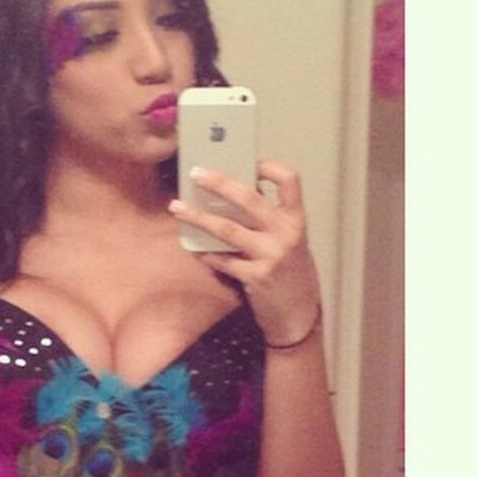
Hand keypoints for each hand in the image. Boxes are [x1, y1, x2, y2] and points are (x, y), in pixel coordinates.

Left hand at [169, 160, 321, 344]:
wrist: (299, 315)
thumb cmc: (292, 275)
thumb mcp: (291, 242)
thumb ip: (270, 221)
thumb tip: (235, 198)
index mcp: (296, 220)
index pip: (290, 180)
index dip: (271, 167)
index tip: (251, 162)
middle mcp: (285, 234)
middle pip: (248, 198)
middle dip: (219, 183)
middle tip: (196, 173)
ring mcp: (270, 255)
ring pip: (227, 229)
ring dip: (198, 217)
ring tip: (178, 208)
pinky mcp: (254, 277)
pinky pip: (222, 260)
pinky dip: (206, 254)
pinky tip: (194, 250)